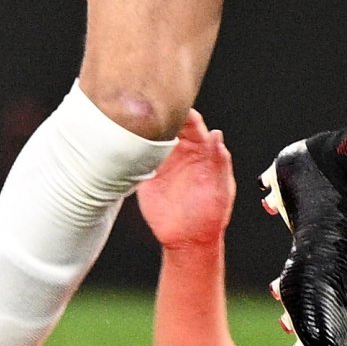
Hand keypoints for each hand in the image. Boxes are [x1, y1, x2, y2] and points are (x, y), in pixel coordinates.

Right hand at [133, 112, 236, 249]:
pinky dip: (131, 148)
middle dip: (161, 115)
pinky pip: (137, 157)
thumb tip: (217, 135)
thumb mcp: (221, 189)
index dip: (185, 113)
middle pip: (169, 126)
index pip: (193, 124)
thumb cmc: (211, 215)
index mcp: (201, 152)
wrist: (189, 240)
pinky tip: (125, 140)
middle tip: (149, 106)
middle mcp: (181, 153)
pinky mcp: (146, 176)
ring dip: (144, 128)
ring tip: (135, 117)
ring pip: (151, 137)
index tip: (175, 105)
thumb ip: (220, 162)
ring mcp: (162, 163)